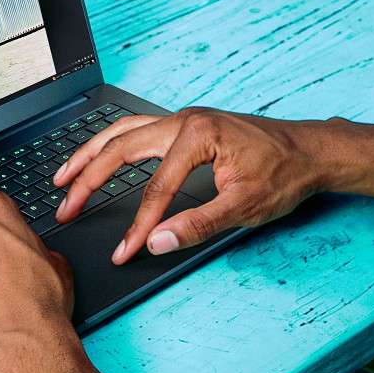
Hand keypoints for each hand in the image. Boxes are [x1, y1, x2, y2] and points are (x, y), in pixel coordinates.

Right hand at [51, 108, 330, 263]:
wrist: (311, 151)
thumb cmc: (285, 174)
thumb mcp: (245, 206)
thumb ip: (198, 224)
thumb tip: (158, 241)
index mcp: (197, 135)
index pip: (155, 188)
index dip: (136, 225)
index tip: (123, 251)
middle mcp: (184, 120)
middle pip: (121, 149)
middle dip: (88, 181)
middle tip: (64, 209)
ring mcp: (182, 120)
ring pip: (121, 133)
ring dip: (89, 156)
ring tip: (63, 178)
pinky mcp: (185, 127)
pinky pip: (135, 132)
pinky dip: (110, 146)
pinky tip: (98, 158)